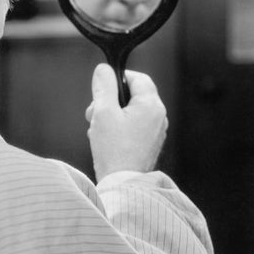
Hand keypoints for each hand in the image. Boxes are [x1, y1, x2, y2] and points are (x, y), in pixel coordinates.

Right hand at [85, 63, 167, 182]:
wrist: (123, 183)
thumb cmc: (114, 149)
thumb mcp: (103, 111)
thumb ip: (103, 86)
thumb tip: (104, 69)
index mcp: (151, 105)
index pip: (138, 77)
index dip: (117, 78)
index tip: (102, 89)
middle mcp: (158, 117)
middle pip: (132, 95)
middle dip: (109, 100)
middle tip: (95, 113)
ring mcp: (155, 131)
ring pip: (130, 111)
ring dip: (111, 115)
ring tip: (98, 129)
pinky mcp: (149, 144)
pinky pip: (133, 126)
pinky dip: (118, 128)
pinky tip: (105, 139)